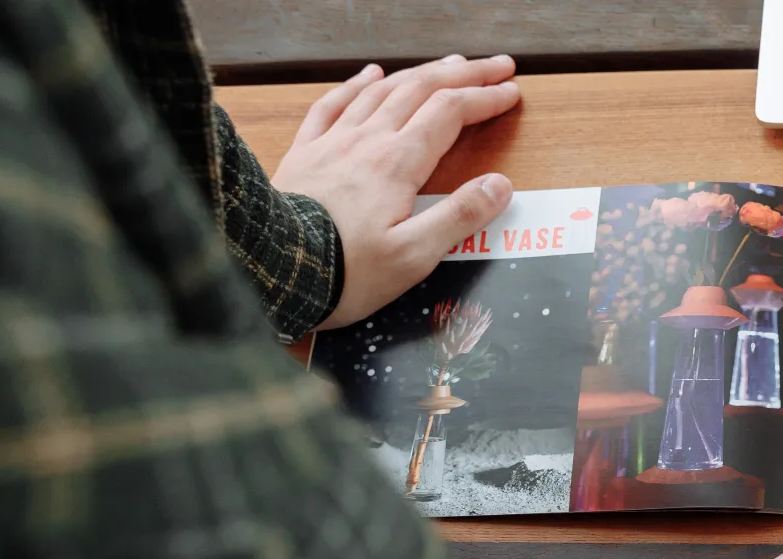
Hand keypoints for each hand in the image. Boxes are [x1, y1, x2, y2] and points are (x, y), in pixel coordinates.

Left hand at [271, 55, 522, 329]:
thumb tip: (500, 185)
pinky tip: (370, 74)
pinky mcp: (305, 153)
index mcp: (398, 163)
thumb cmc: (346, 271)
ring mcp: (333, 142)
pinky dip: (357, 84)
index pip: (450, 113)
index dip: (484, 98)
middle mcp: (367, 141)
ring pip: (382, 90)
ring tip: (447, 64)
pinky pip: (333, 104)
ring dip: (420, 72)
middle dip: (464, 73)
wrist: (272, 271)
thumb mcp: (415, 255)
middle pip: (422, 89)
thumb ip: (460, 217)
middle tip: (495, 65)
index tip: (510, 92)